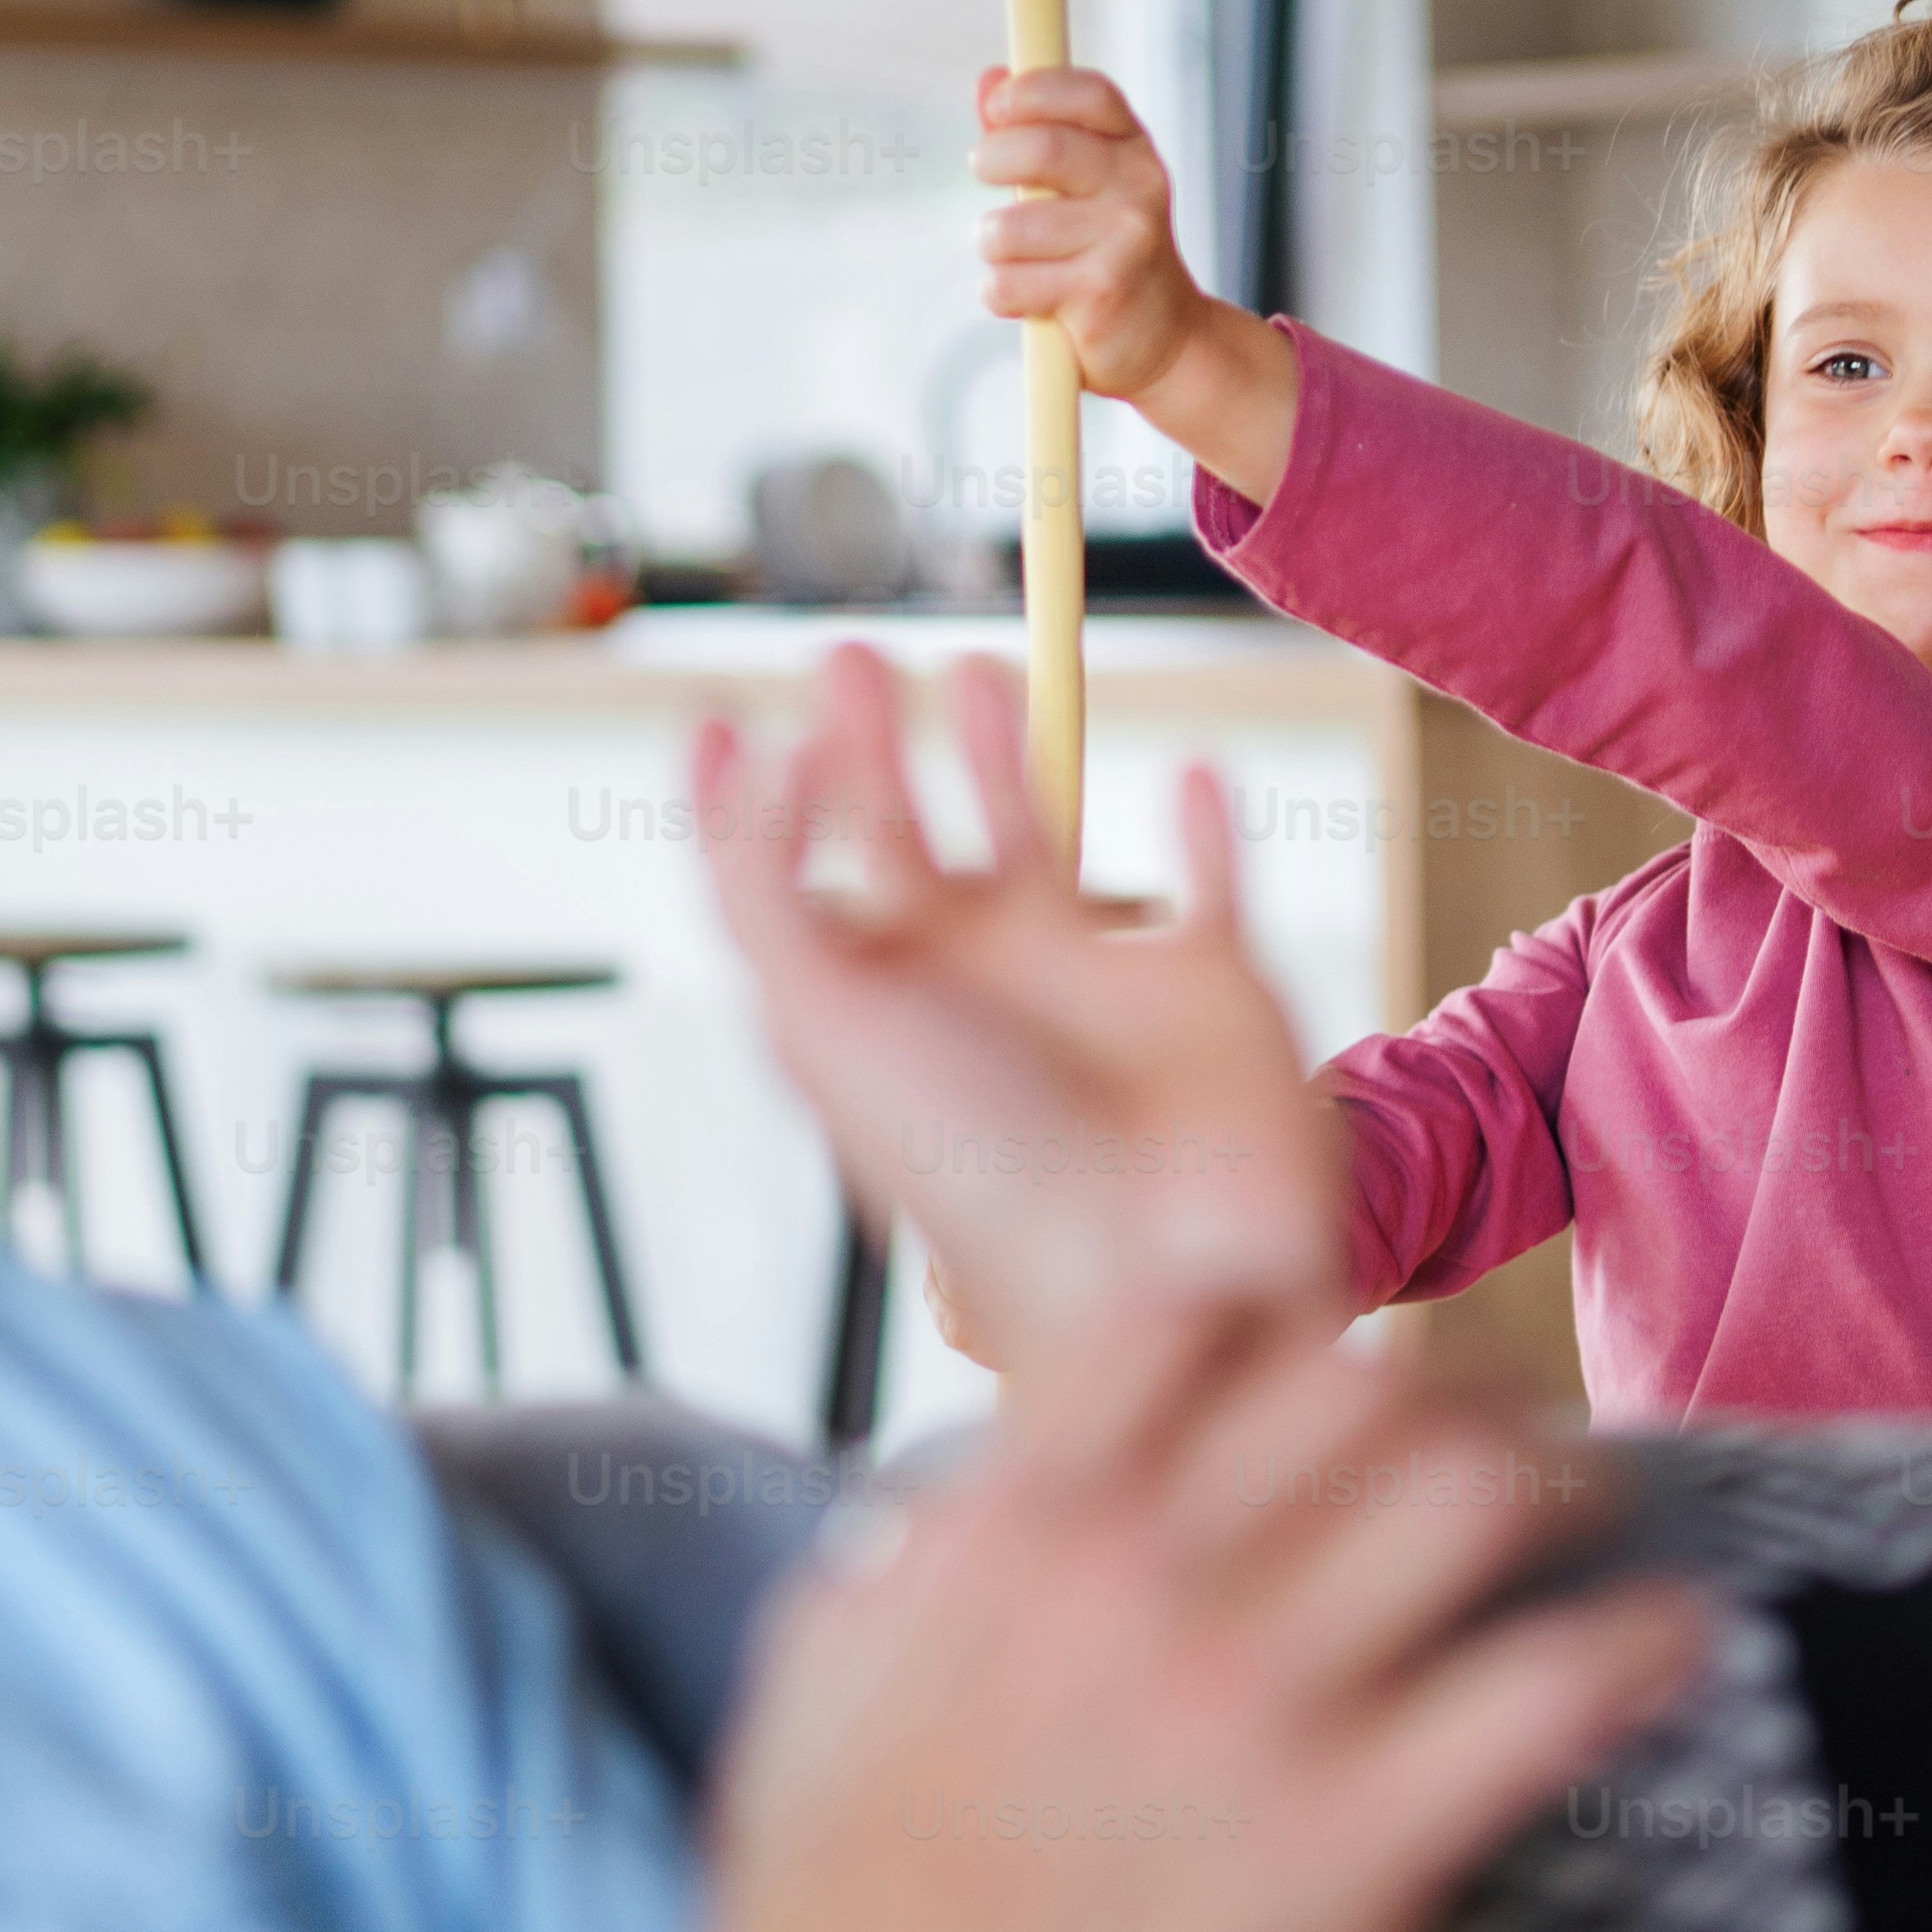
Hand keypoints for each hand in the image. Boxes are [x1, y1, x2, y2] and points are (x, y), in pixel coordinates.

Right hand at [556, 1146, 1713, 1931]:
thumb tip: (997, 1480)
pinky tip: (1676, 1641)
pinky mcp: (1354, 1849)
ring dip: (1562, 1489)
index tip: (1334, 1370)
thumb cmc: (820, 1927)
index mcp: (1018, 1526)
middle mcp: (1147, 1581)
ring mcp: (1258, 1711)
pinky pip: (1550, 1692)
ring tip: (1598, 1517)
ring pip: (1477, 1500)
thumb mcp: (827, 1672)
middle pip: (1368, 1386)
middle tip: (1504, 1441)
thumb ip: (926, 1546)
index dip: (1286, 1326)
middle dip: (1453, 1398)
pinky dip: (1639, 1646)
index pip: (1198, 1315)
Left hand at [689, 647, 1338, 1370]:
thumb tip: (763, 756)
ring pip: (1042, 841)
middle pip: (905, 842)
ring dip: (1006, 760)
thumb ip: (762, 883)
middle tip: (846, 656)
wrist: (1154, 1274)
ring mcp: (1097, 987)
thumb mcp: (820, 1015)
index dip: (752, 812)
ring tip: (973, 671)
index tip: (718, 721)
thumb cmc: (977, 1167)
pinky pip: (1211, 890)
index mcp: (880, 1010)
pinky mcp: (1213, 990)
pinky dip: (1207, 831)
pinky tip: (1193, 773)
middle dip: (870, 750)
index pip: (795, 891)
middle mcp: (978, 990)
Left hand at [975, 67, 1300, 501]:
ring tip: (1014, 257)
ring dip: (992, 245)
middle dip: (992, 157)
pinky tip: (1030, 298)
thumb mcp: (1090, 186)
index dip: (1034, 91)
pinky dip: (1001, 294)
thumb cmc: (1112, 256)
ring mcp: (1124, 239)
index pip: (1090, 96)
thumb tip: (989, 80)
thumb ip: (1037, 132)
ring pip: (1009, 228)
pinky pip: (1009, 284)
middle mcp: (1139, 186)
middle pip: (1043, 150)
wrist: (1170, 341)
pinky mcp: (1100, 293)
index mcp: (1135, 150)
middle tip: (982, 168)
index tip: (996, 107)